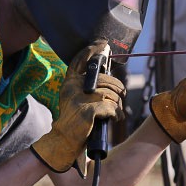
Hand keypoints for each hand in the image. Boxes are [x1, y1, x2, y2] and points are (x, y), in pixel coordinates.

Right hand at [30, 40, 125, 172]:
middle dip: (117, 87)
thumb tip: (108, 81)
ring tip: (117, 112)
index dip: (91, 52)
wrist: (63, 141)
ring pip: (110, 94)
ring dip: (117, 104)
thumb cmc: (73, 121)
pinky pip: (111, 107)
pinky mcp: (88, 112)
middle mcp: (73, 88)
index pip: (79, 61)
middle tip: (122, 93)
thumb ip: (85, 88)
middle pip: (104, 79)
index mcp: (69, 83)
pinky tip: (115, 118)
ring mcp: (80, 99)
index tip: (102, 45)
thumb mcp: (73, 100)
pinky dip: (116, 113)